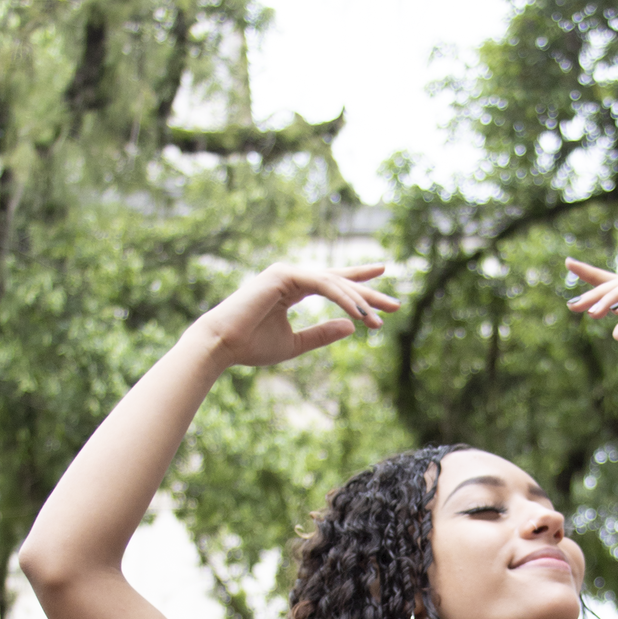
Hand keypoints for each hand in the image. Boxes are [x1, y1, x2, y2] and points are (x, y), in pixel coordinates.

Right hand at [201, 263, 400, 368]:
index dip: (358, 283)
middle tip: (396, 305)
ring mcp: (288, 272)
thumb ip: (322, 333)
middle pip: (339, 280)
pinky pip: (323, 284)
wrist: (222, 345)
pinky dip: (343, 298)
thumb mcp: (295, 343)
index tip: (383, 285)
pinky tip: (360, 313)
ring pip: (334, 282)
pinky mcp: (284, 275)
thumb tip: (351, 326)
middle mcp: (292, 275)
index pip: (332, 282)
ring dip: (359, 301)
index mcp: (293, 288)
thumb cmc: (251, 346)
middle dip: (368, 293)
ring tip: (380, 320)